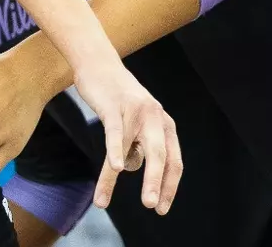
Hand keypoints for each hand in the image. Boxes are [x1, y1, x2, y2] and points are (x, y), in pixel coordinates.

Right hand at [69, 54, 181, 213]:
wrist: (98, 64)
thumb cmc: (116, 97)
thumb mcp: (135, 121)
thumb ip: (136, 143)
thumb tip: (131, 167)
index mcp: (165, 124)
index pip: (174, 161)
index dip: (169, 186)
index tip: (162, 208)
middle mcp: (155, 117)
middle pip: (161, 157)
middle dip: (157, 184)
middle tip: (152, 206)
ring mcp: (136, 111)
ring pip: (134, 150)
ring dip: (127, 178)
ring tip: (117, 200)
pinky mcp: (114, 107)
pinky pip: (115, 134)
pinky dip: (116, 152)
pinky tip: (116, 168)